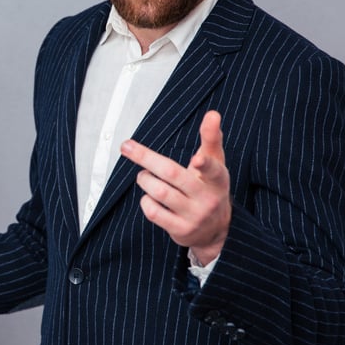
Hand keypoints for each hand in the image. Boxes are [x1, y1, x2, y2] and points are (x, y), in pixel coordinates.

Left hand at [119, 110, 231, 264]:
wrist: (217, 230)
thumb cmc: (210, 187)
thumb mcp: (216, 164)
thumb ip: (211, 139)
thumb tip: (212, 113)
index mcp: (217, 178)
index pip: (213, 169)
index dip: (205, 164)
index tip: (197, 159)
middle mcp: (208, 198)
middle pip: (172, 174)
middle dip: (146, 158)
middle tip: (127, 147)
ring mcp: (194, 216)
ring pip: (160, 192)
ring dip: (145, 179)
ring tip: (143, 176)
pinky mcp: (181, 230)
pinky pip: (154, 212)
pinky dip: (145, 201)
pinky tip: (149, 196)